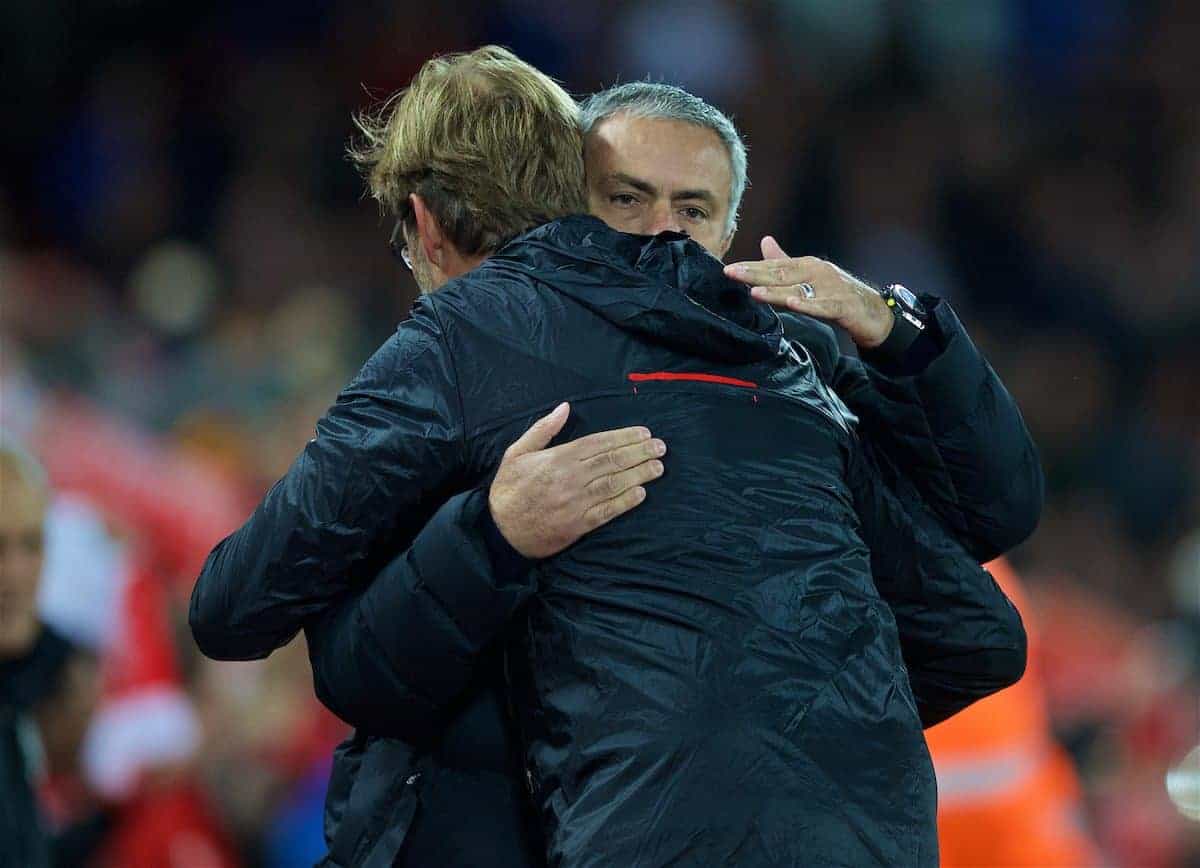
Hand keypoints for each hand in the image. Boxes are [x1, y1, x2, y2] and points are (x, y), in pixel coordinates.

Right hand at [489, 403, 665, 558]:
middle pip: (612, 461)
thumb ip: (543, 429)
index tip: (644, 433)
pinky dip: (625, 502)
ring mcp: (575, 503)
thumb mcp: (517, 452)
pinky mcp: (578, 525)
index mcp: (557, 458)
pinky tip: (641, 494)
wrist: (498, 530)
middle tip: (660, 447)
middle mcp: (570, 479)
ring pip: (614, 484)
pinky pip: (607, 512)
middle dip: (639, 452)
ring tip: (658, 467)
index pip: (598, 443)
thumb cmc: (509, 489)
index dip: (624, 437)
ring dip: (640, 475)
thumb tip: (564, 407)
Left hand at [724, 237, 894, 348]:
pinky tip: (792, 304)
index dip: (751, 268)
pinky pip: (823, 306)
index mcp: (806, 266)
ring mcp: (831, 288)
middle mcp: (817, 272)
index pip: (774, 266)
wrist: (873, 312)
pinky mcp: (843, 306)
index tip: (728, 269)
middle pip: (782, 274)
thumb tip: (764, 241)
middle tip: (731, 273)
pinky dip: (808, 305)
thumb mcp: (808, 277)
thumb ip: (785, 262)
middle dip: (755, 274)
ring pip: (799, 290)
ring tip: (754, 291)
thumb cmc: (837, 294)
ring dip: (776, 291)